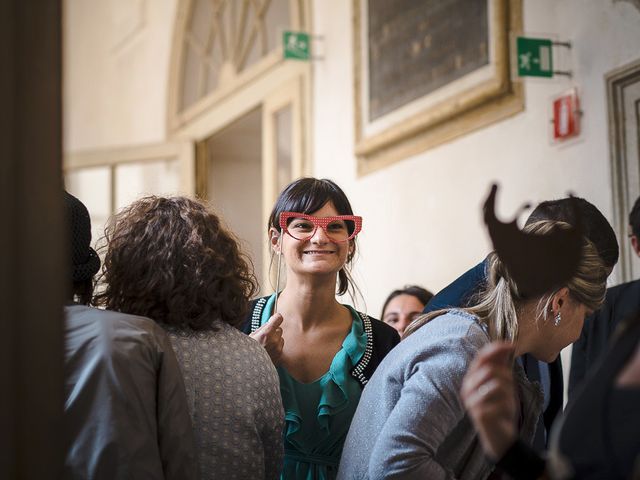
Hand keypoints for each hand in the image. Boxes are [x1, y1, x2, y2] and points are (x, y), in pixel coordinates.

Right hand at [250, 313, 283, 364]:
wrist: (248, 370)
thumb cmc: (245, 353)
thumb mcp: (250, 337)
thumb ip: (261, 329)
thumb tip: (268, 323)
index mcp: (266, 334)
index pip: (279, 318)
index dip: (275, 318)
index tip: (272, 320)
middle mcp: (274, 341)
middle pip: (279, 329)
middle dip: (273, 331)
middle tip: (264, 337)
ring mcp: (278, 350)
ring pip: (281, 339)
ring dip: (275, 340)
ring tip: (265, 346)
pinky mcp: (280, 357)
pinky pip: (280, 348)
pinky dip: (276, 348)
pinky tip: (267, 352)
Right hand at [460, 341, 517, 459]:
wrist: (500, 437)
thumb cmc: (500, 409)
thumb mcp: (503, 384)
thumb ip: (501, 366)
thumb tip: (506, 345)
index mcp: (471, 378)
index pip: (480, 357)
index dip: (495, 349)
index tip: (511, 345)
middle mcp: (467, 388)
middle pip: (490, 369)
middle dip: (506, 376)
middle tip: (510, 387)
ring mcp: (471, 401)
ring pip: (497, 384)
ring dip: (508, 392)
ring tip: (507, 402)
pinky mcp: (479, 414)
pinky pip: (501, 402)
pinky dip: (507, 406)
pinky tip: (503, 413)